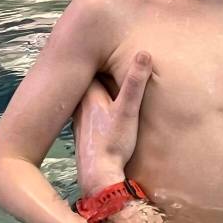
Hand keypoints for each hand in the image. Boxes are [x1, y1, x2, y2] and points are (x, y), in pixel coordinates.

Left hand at [74, 51, 152, 195]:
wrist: (98, 176)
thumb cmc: (113, 143)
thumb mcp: (128, 110)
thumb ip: (135, 83)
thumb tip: (144, 54)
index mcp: (88, 95)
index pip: (89, 68)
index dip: (96, 56)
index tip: (104, 46)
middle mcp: (79, 105)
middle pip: (87, 81)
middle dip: (95, 71)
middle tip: (106, 58)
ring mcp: (79, 120)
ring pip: (85, 97)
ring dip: (95, 90)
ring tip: (106, 80)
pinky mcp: (82, 134)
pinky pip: (87, 111)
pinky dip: (94, 106)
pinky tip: (102, 110)